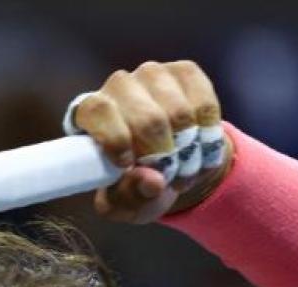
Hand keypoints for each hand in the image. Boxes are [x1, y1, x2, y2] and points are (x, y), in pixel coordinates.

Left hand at [72, 60, 232, 222]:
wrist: (171, 163)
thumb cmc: (135, 183)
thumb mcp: (124, 203)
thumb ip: (129, 197)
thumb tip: (153, 181)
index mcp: (90, 113)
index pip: (98, 111)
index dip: (115, 139)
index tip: (128, 165)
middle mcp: (118, 86)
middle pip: (146, 119)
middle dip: (162, 157)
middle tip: (166, 177)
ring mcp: (152, 75)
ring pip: (179, 114)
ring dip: (188, 151)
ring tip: (183, 170)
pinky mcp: (184, 72)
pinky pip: (204, 106)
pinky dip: (207, 137)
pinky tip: (200, 151)